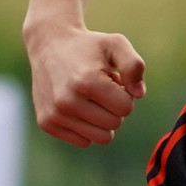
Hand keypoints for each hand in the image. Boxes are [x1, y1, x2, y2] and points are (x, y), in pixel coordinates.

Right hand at [25, 23, 145, 147]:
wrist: (48, 44)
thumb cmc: (88, 46)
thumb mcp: (116, 44)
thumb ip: (134, 66)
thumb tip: (139, 94)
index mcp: (86, 81)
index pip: (125, 108)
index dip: (124, 94)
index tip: (112, 80)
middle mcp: (67, 101)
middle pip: (114, 124)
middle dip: (114, 108)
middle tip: (101, 89)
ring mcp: (55, 114)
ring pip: (101, 138)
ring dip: (101, 120)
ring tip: (90, 98)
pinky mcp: (46, 123)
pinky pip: (83, 141)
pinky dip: (86, 127)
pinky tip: (78, 106)